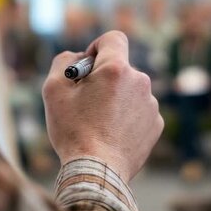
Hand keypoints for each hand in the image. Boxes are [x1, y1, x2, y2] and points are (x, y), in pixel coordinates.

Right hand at [42, 31, 163, 180]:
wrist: (97, 171)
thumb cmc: (73, 130)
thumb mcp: (53, 90)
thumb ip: (63, 62)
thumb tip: (77, 57)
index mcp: (116, 68)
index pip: (113, 38)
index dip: (97, 47)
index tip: (88, 64)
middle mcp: (140, 81)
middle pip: (120, 68)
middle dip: (104, 78)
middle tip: (86, 101)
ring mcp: (151, 104)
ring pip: (130, 91)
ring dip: (116, 99)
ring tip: (98, 122)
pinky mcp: (156, 124)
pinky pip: (139, 111)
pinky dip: (126, 117)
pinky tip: (111, 133)